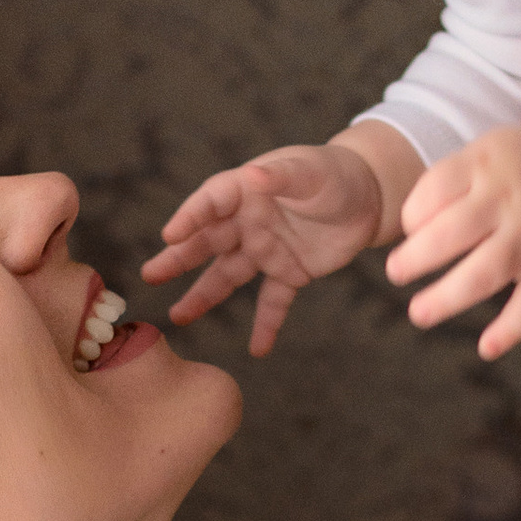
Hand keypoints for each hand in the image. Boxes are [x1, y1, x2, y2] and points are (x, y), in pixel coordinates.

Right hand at [144, 139, 386, 356]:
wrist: (370, 197)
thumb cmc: (335, 173)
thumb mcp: (312, 171)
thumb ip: (283, 175)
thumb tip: (254, 174)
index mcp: (247, 189)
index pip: (211, 201)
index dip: (191, 216)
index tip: (170, 235)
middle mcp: (248, 221)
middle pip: (207, 242)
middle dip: (179, 259)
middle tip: (151, 276)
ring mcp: (266, 249)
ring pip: (228, 275)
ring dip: (204, 296)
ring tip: (179, 317)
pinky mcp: (290, 273)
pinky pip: (273, 302)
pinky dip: (266, 324)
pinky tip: (257, 349)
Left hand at [385, 125, 520, 358]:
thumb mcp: (487, 150)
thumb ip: (448, 181)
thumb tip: (409, 230)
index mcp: (485, 166)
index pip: (434, 191)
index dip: (413, 215)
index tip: (411, 230)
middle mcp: (509, 202)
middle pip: (451, 234)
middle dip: (415, 258)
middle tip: (395, 273)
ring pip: (483, 275)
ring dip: (447, 298)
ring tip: (418, 314)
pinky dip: (511, 330)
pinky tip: (487, 348)